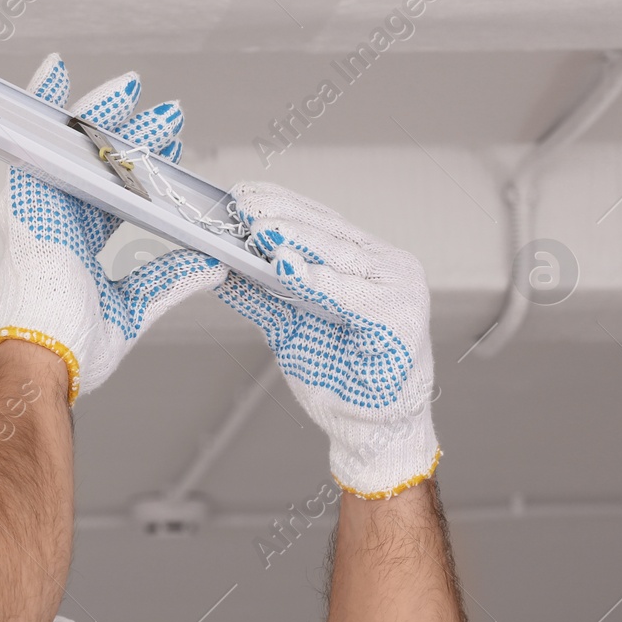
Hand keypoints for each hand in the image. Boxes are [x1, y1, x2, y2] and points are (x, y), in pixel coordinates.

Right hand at [0, 53, 228, 402]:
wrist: (44, 360)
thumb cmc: (72, 351)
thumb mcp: (135, 310)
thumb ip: (169, 281)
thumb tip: (212, 265)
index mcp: (77, 247)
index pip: (111, 196)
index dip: (144, 172)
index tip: (171, 152)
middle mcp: (58, 222)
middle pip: (99, 165)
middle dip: (135, 136)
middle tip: (169, 116)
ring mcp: (41, 209)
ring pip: (75, 148)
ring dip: (104, 113)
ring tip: (134, 88)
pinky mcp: (28, 200)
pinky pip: (35, 139)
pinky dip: (43, 104)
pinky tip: (56, 69)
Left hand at [218, 181, 440, 498]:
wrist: (372, 430)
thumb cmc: (338, 377)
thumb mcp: (288, 327)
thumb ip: (262, 295)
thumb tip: (219, 265)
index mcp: (363, 261)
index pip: (319, 221)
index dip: (281, 203)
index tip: (241, 191)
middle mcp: (387, 265)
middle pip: (329, 230)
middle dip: (283, 216)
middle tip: (242, 203)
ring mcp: (399, 287)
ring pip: (340, 255)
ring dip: (298, 240)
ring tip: (260, 228)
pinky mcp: (401, 316)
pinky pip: (350, 294)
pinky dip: (318, 281)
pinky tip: (288, 269)